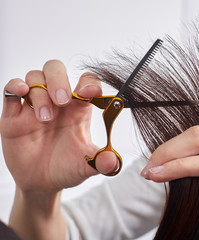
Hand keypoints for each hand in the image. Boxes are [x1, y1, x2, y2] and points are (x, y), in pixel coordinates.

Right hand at [0, 60, 116, 192]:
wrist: (42, 184)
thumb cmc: (68, 168)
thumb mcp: (88, 166)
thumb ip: (103, 162)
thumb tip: (113, 162)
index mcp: (79, 108)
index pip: (86, 81)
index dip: (89, 82)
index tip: (91, 92)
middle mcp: (57, 102)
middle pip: (56, 69)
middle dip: (59, 80)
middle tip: (62, 101)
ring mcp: (35, 106)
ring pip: (34, 77)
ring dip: (40, 93)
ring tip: (45, 119)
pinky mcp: (14, 115)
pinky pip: (11, 89)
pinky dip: (15, 86)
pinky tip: (21, 93)